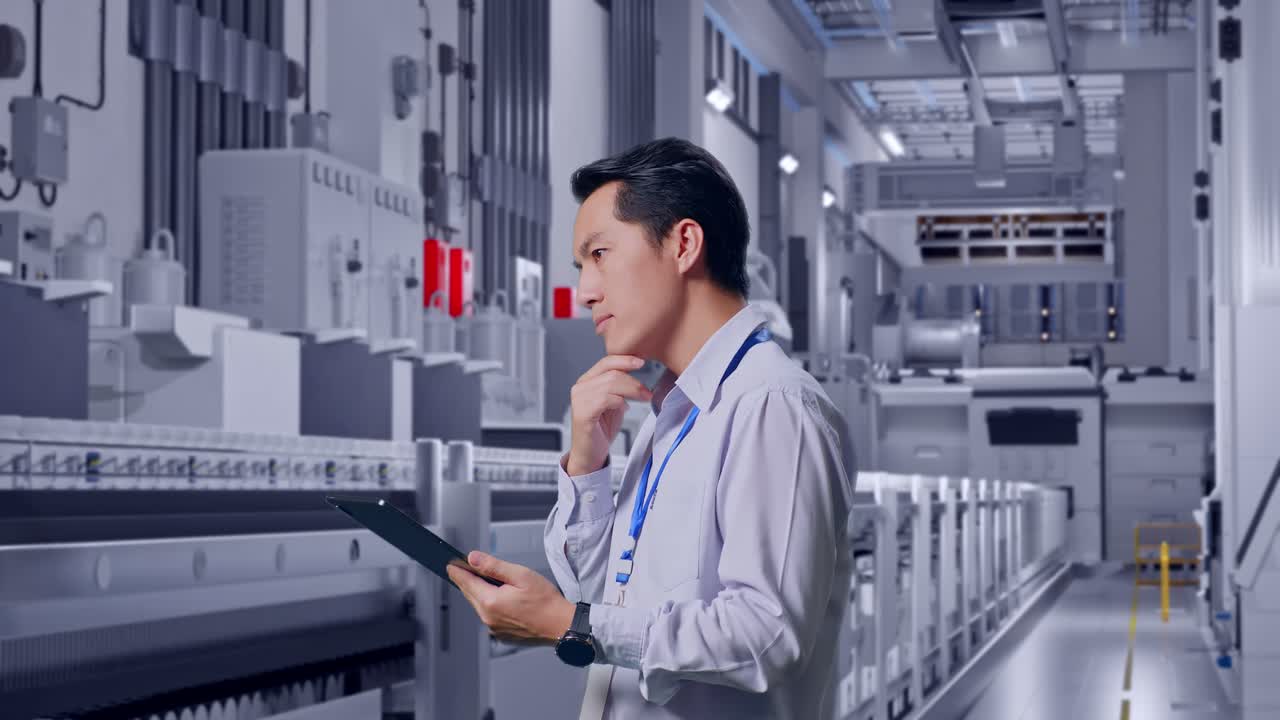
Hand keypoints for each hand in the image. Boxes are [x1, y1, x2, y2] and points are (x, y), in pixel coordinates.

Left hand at [446, 551, 576, 644]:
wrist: (561, 625)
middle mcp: (488, 617)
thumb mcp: (520, 575)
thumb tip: (473, 559)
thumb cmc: (546, 601)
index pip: (466, 582)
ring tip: (490, 582)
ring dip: (481, 593)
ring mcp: (494, 628)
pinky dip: (491, 606)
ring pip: (480, 605)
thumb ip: (493, 566)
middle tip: (466, 568)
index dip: (457, 571)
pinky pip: (490, 616)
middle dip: (468, 580)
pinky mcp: (501, 634)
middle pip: (470, 594)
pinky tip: (503, 599)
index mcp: (490, 601)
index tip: (450, 564)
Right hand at [567, 355, 652, 475]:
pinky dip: (619, 402)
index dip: (625, 360)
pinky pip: (605, 399)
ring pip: (611, 384)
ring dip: (632, 390)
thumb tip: (635, 375)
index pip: (606, 362)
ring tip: (643, 398)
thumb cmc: (601, 429)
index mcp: (587, 382)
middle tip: (647, 392)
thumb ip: (620, 387)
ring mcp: (579, 400)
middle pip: (612, 373)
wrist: (590, 454)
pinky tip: (624, 408)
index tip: (641, 362)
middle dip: (634, 381)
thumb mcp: (614, 402)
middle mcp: (580, 388)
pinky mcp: (582, 413)